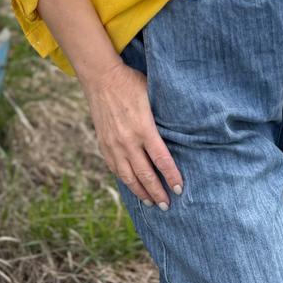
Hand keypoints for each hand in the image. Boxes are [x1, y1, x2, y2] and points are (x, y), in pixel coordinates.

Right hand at [83, 62, 182, 209]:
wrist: (101, 78)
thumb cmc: (131, 83)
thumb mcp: (152, 95)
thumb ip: (162, 115)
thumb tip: (180, 126)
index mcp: (144, 128)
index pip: (161, 160)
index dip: (171, 176)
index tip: (179, 189)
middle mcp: (128, 141)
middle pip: (145, 174)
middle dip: (157, 192)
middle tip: (167, 205)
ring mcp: (114, 144)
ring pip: (128, 176)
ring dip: (141, 192)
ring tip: (151, 203)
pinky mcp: (104, 144)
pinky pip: (115, 169)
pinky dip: (125, 180)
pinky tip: (132, 186)